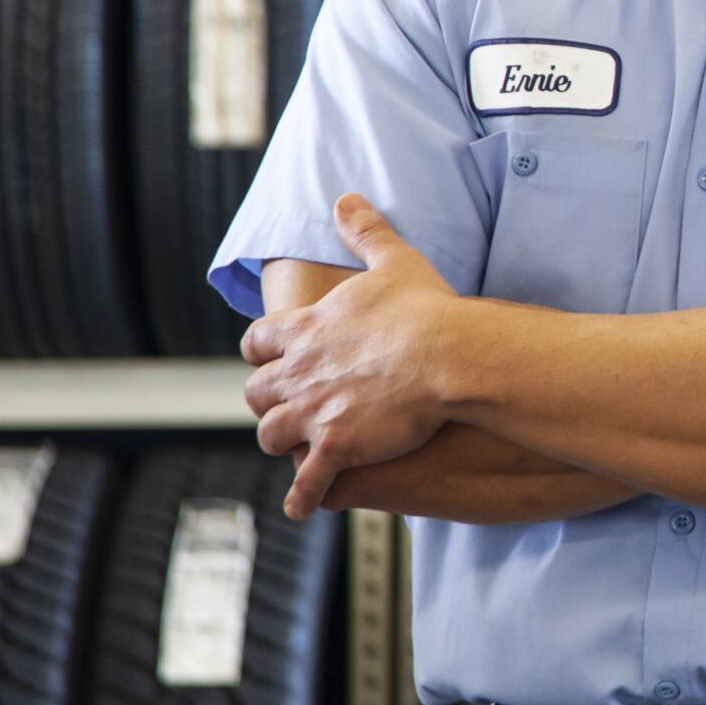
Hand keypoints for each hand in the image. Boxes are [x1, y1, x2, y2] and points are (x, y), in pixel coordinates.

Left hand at [244, 194, 461, 518]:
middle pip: (257, 393)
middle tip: (279, 406)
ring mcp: (315, 411)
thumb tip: (346, 198)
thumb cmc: (426, 309)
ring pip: (272, 435)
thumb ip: (365, 230)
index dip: (261, 352)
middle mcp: (299, 371)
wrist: (449, 355)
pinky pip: (308, 481)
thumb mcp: (394, 260)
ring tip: (294, 449)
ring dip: (281, 442)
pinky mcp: (337, 445)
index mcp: (307, 328)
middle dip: (265, 400)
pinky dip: (303, 496)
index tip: (268, 357)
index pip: (259, 342)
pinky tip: (301, 506)